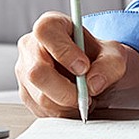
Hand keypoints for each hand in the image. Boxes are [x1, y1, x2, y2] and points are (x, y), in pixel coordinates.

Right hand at [15, 11, 138, 116]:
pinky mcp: (26, 94)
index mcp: (50, 25)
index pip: (46, 32)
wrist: (94, 73)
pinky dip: (63, 113)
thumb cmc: (99, 58)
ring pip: (40, 97)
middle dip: (67, 91)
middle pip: (37, 72)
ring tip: (84, 98)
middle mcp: (31, 46)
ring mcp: (24, 71)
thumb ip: (109, 65)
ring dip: (68, 105)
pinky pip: (42, 111)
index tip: (84, 67)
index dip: (64, 51)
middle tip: (87, 94)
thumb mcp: (114, 56)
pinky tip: (74, 104)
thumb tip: (93, 83)